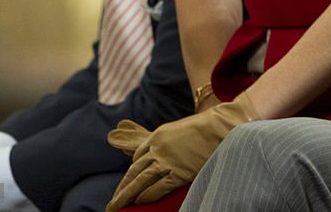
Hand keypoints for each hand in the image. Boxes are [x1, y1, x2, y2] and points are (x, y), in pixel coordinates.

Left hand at [106, 91, 257, 208]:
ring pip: (141, 181)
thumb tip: (158, 154)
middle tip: (112, 203)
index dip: (132, 170)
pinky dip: (147, 195)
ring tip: (118, 206)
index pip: (138, 156)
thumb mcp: (178, 131)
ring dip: (127, 195)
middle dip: (122, 189)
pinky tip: (140, 201)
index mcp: (157, 136)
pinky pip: (158, 187)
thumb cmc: (202, 128)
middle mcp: (158, 148)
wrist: (218, 127)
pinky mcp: (178, 172)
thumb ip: (166, 142)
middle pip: (134, 171)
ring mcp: (167, 161)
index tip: (128, 181)